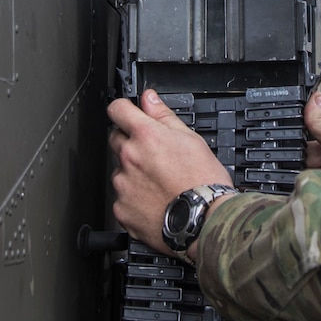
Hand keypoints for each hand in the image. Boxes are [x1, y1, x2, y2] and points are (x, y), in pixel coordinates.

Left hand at [107, 89, 231, 254]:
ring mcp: (123, 185)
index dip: (124, 109)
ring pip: (120, 171)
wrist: (205, 221)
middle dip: (130, 142)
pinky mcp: (121, 209)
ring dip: (133, 173)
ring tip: (159, 183)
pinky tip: (155, 201)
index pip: (118, 110)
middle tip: (153, 154)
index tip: (129, 114)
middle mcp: (129, 159)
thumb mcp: (191, 139)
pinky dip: (134, 198)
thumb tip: (149, 99)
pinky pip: (122, 198)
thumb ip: (163, 116)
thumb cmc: (203, 181)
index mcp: (146, 137)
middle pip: (116, 139)